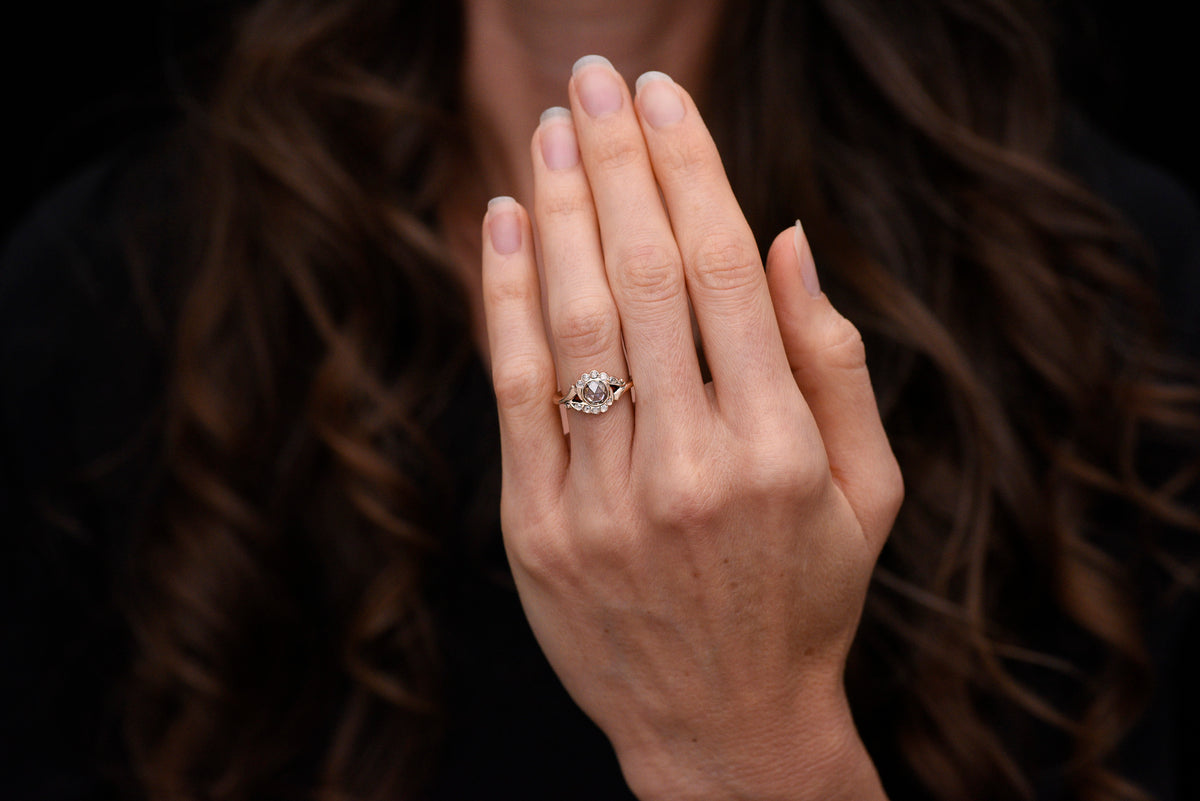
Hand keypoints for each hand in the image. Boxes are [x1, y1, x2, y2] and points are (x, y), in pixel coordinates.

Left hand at [480, 57, 900, 800]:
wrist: (722, 727)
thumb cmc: (805, 597)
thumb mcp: (865, 491)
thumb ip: (831, 363)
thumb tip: (784, 236)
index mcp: (779, 450)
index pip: (722, 271)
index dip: (690, 170)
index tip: (663, 98)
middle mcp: (691, 467)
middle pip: (642, 274)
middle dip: (617, 160)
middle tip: (595, 78)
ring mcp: (605, 501)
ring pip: (574, 319)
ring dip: (560, 207)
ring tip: (550, 127)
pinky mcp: (537, 530)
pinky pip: (516, 389)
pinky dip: (505, 296)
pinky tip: (506, 220)